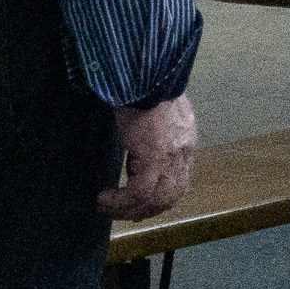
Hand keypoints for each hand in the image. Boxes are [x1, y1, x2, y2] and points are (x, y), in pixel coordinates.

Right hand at [99, 95, 197, 218]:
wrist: (146, 75)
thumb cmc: (145, 86)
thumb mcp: (157, 111)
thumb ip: (156, 130)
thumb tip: (141, 143)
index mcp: (186, 140)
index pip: (180, 181)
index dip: (160, 197)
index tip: (139, 203)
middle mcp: (184, 153)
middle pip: (170, 196)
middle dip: (145, 209)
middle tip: (121, 212)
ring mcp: (172, 158)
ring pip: (154, 200)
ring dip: (128, 209)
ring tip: (107, 206)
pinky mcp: (156, 159)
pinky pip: (138, 194)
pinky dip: (119, 201)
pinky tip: (103, 198)